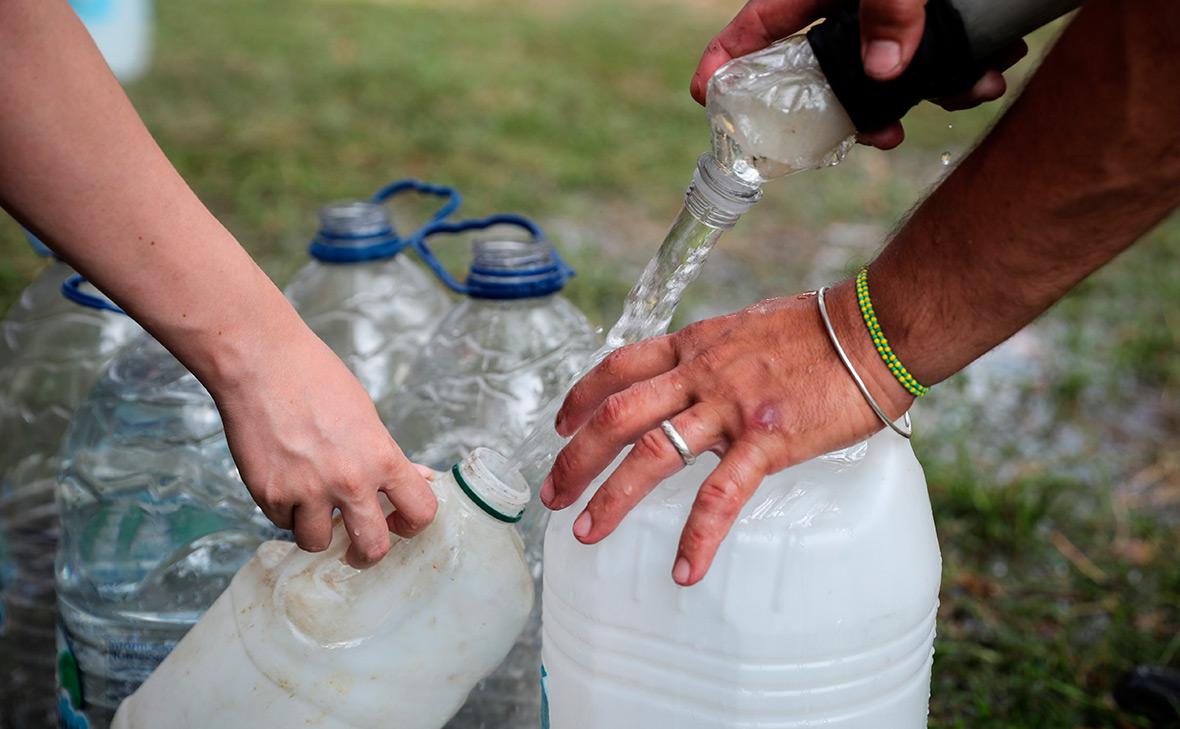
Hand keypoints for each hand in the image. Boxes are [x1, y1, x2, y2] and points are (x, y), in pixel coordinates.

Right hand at [213, 329, 437, 568]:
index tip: (400, 524)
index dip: (413, 524)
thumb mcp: (367, 415)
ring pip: (318, 544)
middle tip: (359, 550)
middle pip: (373, 548)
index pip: (420, 511)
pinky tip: (284, 479)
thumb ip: (389, 455)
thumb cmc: (317, 380)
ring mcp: (306, 491)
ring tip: (312, 506)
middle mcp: (348, 481)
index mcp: (381, 458)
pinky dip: (285, 510)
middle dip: (368, 555)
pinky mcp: (269, 494)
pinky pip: (283, 522)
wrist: (261, 364)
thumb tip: (419, 478)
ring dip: (317, 531)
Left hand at [540, 282, 912, 585]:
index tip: (560, 425)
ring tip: (585, 532)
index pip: (619, 366)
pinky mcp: (767, 439)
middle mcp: (701, 373)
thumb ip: (716, 356)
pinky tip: (684, 570)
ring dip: (612, 496)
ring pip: (653, 452)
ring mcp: (730, 406)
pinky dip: (698, 534)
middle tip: (552, 494)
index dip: (581, 396)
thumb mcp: (748, 329)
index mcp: (695, 346)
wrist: (874, 328)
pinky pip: (722, 493)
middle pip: (617, 414)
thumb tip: (701, 379)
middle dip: (576, 457)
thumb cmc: (820, 330)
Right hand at [690, 0, 1026, 148]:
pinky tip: (998, 61)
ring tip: (976, 87)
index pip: (753, 31)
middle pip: (831, 69)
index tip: (708, 102)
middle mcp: (846, 3)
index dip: (723, 67)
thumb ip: (887, 10)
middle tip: (886, 133)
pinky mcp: (927, 10)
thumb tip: (885, 73)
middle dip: (863, 107)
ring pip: (895, 66)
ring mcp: (887, 11)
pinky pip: (938, 48)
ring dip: (936, 88)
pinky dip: (969, 62)